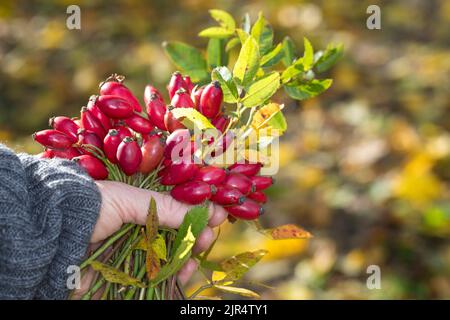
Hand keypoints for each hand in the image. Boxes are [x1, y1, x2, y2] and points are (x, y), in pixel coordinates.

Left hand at [73, 180, 227, 298]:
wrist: (51, 236)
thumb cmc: (87, 206)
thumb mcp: (128, 199)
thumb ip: (163, 207)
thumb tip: (200, 211)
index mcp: (139, 201)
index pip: (175, 203)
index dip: (196, 207)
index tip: (216, 211)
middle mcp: (140, 223)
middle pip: (178, 229)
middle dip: (196, 232)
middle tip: (209, 234)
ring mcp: (135, 247)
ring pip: (171, 252)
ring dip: (188, 254)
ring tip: (197, 254)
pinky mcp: (130, 269)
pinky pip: (158, 272)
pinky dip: (174, 273)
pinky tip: (184, 270)